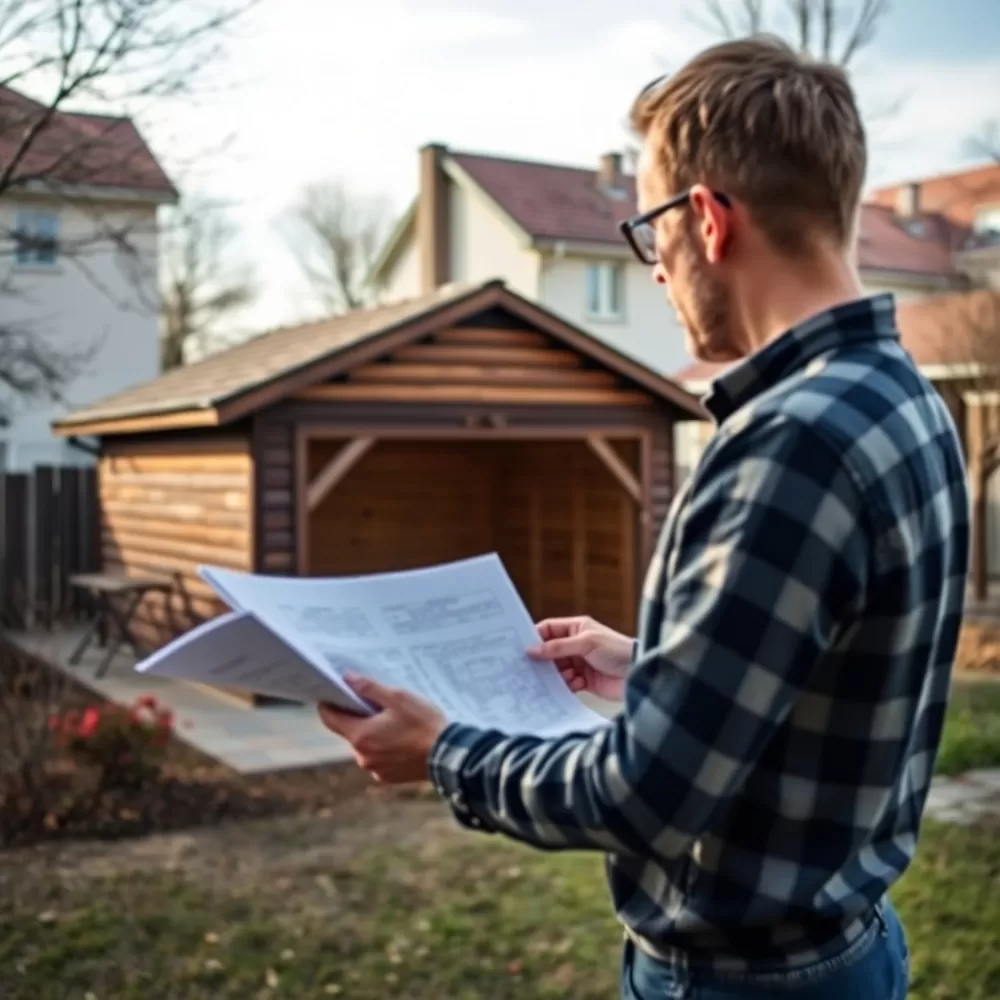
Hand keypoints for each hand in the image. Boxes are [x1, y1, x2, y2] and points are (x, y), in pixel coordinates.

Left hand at [317, 674, 447, 783]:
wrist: (448, 755)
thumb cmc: (423, 724)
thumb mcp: (398, 698)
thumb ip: (370, 688)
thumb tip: (347, 678)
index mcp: (360, 735)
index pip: (330, 718)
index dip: (329, 704)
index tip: (334, 693)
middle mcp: (362, 756)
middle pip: (350, 732)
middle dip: (359, 718)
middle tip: (378, 705)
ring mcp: (375, 769)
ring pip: (366, 746)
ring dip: (374, 734)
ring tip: (396, 724)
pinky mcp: (388, 777)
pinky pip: (379, 759)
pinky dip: (385, 749)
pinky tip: (403, 740)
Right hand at [527, 617, 632, 701]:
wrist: (639, 673)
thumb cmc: (616, 650)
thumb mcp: (585, 643)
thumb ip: (558, 647)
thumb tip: (532, 649)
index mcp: (577, 629)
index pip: (549, 629)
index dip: (535, 637)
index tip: (521, 648)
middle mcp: (577, 645)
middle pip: (551, 652)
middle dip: (542, 660)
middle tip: (528, 669)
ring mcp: (580, 663)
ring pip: (557, 670)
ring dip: (555, 675)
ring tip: (555, 679)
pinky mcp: (585, 681)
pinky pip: (567, 683)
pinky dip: (566, 686)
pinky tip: (572, 686)